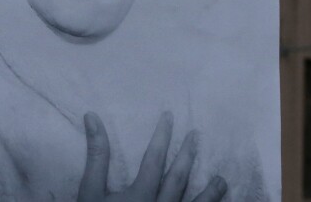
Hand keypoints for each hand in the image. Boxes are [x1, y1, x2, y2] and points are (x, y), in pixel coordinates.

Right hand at [78, 111, 227, 201]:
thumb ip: (96, 156)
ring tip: (221, 180)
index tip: (169, 117)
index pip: (155, 158)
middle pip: (178, 178)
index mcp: (140, 195)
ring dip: (210, 193)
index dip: (162, 136)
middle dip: (187, 155)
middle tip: (196, 135)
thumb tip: (93, 117)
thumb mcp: (89, 192)